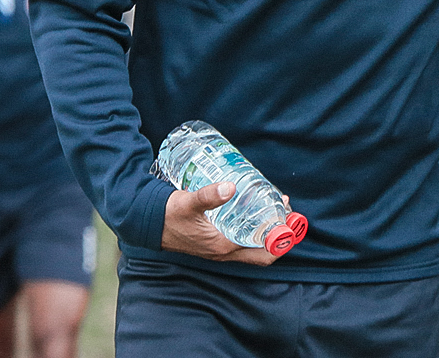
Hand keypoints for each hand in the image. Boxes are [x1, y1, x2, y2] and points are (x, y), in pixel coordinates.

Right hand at [160, 183, 280, 265]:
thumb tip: (229, 187)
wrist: (147, 222)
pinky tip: (252, 208)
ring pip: (252, 244)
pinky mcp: (214, 240)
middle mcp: (224, 251)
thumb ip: (208, 195)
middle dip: (278, 232)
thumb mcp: (188, 203)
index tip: (291, 216)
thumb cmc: (167, 215)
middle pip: (262, 250)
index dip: (282, 236)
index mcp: (223, 246)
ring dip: (267, 229)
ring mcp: (219, 247)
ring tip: (274, 204)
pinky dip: (252, 227)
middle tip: (285, 209)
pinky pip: (241, 238)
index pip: (263, 251)